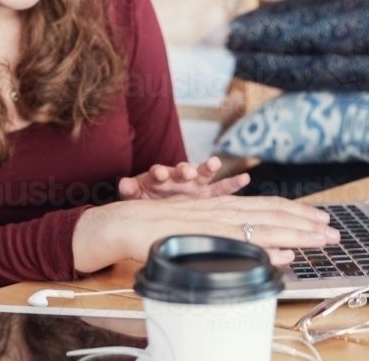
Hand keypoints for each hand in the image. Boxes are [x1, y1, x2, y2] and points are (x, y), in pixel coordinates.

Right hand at [72, 195, 338, 272]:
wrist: (117, 224)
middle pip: (271, 213)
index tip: (321, 220)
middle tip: (335, 231)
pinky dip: (264, 248)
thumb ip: (215, 238)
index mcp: (219, 208)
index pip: (266, 207)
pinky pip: (238, 243)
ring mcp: (211, 222)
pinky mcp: (201, 238)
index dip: (296, 212)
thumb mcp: (189, 231)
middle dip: (306, 222)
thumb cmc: (149, 230)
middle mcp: (219, 210)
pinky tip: (285, 253)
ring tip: (322, 239)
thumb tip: (243, 250)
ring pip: (262, 225)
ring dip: (296, 233)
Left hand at [117, 156, 249, 199]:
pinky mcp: (206, 195)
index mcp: (159, 177)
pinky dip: (233, 184)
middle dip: (185, 170)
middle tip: (187, 171)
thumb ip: (130, 189)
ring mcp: (194, 185)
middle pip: (182, 170)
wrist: (157, 204)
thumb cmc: (146, 197)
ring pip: (203, 175)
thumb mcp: (135, 194)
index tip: (159, 173)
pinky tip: (245, 179)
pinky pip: (222, 190)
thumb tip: (123, 183)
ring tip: (214, 163)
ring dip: (208, 168)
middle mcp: (178, 177)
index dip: (159, 172)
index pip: (159, 172)